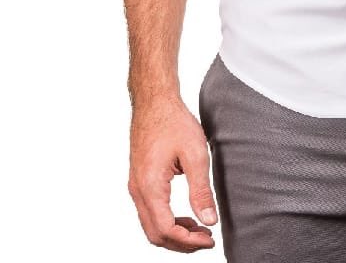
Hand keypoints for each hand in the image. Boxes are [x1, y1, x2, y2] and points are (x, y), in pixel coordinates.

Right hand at [128, 96, 217, 252]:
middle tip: (206, 240)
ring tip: (199, 230)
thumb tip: (209, 220)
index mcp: (150, 186)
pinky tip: (186, 216)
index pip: (166, 230)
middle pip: (155, 234)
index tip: (209, 240)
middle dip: (181, 243)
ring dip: (174, 234)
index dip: (188, 242)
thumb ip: (201, 190)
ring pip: (151, 225)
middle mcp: (138, 190)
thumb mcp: (195, 155)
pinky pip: (150, 212)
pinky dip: (167, 221)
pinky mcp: (139, 181)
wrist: (155, 102)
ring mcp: (136, 186)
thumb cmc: (174, 122)